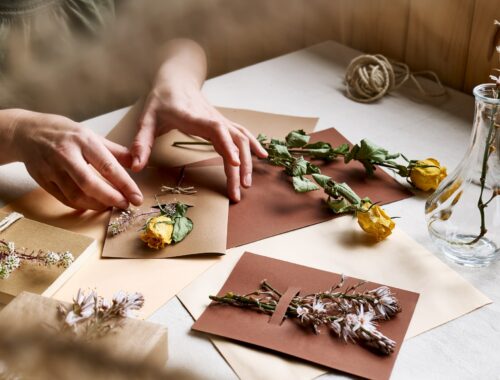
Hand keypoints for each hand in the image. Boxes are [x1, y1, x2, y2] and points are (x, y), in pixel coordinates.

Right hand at [11, 111, 142, 209]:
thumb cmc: (64, 132)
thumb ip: (115, 151)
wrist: (25, 132)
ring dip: (97, 205)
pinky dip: (80, 206)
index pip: (108, 166)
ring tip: (111, 206)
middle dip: (111, 198)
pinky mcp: (42, 180)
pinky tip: (92, 205)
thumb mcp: (91, 134)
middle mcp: (66, 154)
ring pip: (76, 195)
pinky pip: (64, 199)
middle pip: (90, 184)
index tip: (137, 197)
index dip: (125, 184)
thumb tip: (137, 164)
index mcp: (83, 140)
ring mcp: (52, 169)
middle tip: (125, 205)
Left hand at [130, 82, 267, 201]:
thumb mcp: (147, 119)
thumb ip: (141, 142)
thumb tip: (135, 166)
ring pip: (241, 139)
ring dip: (248, 161)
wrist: (176, 80)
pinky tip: (263, 156)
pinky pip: (242, 134)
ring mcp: (221, 121)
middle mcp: (212, 119)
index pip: (216, 130)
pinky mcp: (223, 124)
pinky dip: (254, 145)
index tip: (236, 164)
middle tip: (237, 192)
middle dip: (240, 166)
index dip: (227, 145)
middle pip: (234, 140)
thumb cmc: (161, 100)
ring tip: (247, 184)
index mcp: (194, 117)